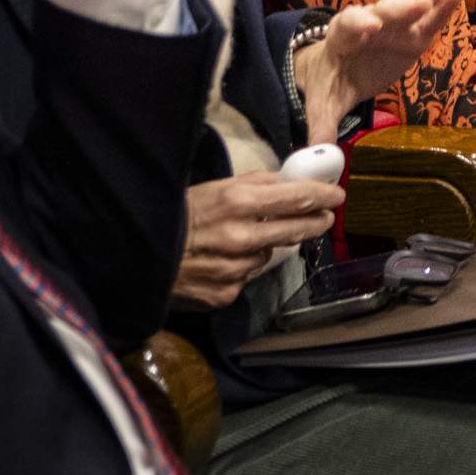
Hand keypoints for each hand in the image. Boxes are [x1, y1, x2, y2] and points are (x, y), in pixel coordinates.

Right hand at [172, 168, 344, 310]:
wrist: (138, 256)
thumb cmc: (178, 215)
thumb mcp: (215, 188)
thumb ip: (256, 185)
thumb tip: (291, 181)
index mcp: (238, 202)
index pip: (297, 198)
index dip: (323, 196)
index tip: (337, 195)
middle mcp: (241, 237)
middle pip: (296, 230)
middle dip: (316, 222)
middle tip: (325, 218)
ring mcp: (235, 268)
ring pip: (268, 255)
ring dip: (266, 247)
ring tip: (243, 239)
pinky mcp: (225, 293)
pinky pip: (246, 277)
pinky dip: (241, 268)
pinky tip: (223, 261)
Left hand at [292, 0, 467, 145]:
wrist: (342, 69)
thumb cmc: (332, 82)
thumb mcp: (324, 103)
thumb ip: (321, 124)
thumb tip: (320, 152)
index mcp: (342, 37)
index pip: (347, 25)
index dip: (358, 23)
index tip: (371, 25)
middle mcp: (369, 22)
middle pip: (382, 10)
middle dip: (398, 8)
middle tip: (415, 5)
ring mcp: (394, 25)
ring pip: (408, 8)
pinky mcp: (415, 33)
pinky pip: (429, 17)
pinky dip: (442, 4)